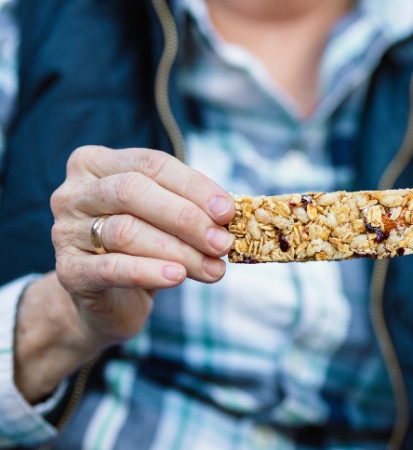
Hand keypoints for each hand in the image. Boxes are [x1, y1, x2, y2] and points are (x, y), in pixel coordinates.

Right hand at [49, 146, 234, 346]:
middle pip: (134, 191)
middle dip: (186, 218)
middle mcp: (74, 192)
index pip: (152, 164)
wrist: (107, 299)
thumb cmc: (143, 247)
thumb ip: (190, 208)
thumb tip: (228, 213)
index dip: (194, 187)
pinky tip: (177, 277)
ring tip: (212, 269)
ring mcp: (65, 230)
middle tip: (222, 243)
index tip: (228, 211)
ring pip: (126, 231)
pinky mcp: (69, 271)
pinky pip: (111, 267)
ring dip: (178, 251)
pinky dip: (149, 271)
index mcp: (98, 164)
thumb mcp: (165, 219)